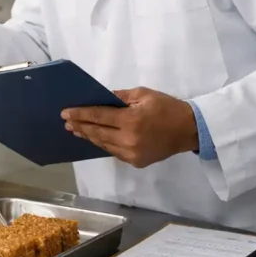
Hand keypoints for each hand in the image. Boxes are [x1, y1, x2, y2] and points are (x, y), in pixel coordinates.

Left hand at [61, 87, 199, 167]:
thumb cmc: (166, 107)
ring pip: (103, 144)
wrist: (189, 130)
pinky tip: (94, 138)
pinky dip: (102, 144)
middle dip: (80, 126)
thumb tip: (100, 98)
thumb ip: (119, 97)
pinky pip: (113, 151)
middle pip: (97, 132)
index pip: (98, 116)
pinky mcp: (136, 162)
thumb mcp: (143, 94)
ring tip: (75, 130)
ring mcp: (132, 153)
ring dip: (88, 136)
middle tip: (66, 121)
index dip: (80, 114)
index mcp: (131, 120)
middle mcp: (129, 139)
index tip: (65, 112)